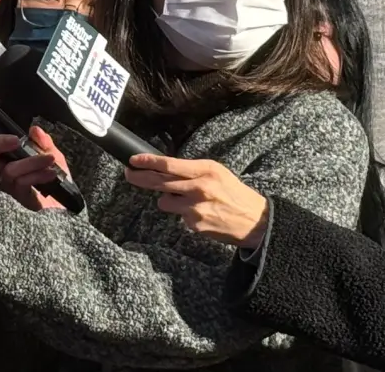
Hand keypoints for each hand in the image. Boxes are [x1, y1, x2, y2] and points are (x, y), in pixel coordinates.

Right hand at [0, 125, 68, 210]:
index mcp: (8, 159)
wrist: (67, 211)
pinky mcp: (16, 200)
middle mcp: (1, 172)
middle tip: (16, 140)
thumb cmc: (57, 184)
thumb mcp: (54, 158)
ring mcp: (7, 187)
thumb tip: (34, 129)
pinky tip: (51, 173)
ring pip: (9, 170)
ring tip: (49, 160)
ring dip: (31, 162)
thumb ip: (44, 143)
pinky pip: (21, 183)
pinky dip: (37, 174)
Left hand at [124, 154, 268, 248]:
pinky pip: (178, 216)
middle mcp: (199, 187)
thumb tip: (164, 168)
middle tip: (129, 174)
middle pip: (159, 182)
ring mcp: (195, 207)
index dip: (148, 162)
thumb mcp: (216, 173)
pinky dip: (184, 214)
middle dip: (140, 177)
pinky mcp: (194, 224)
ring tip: (188, 200)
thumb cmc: (233, 193)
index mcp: (206, 170)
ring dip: (169, 200)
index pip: (170, 164)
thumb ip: (191, 171)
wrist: (255, 221)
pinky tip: (201, 214)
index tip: (133, 160)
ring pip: (164, 201)